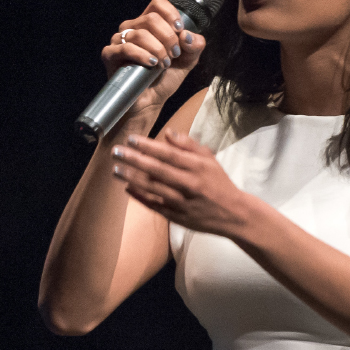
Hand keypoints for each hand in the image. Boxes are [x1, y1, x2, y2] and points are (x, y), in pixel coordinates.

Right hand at [101, 0, 205, 113]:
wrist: (151, 101)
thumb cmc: (165, 78)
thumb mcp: (188, 60)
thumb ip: (195, 45)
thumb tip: (187, 35)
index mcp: (150, 24)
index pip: (157, 4)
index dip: (171, 14)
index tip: (179, 30)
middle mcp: (133, 28)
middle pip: (151, 19)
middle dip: (168, 38)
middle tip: (173, 54)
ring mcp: (120, 40)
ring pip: (140, 34)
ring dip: (158, 50)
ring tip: (163, 64)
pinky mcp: (110, 54)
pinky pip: (125, 48)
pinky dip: (143, 55)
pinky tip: (152, 64)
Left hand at [111, 130, 247, 235]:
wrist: (233, 214)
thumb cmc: (219, 183)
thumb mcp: (209, 160)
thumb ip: (189, 145)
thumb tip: (168, 132)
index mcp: (198, 167)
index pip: (169, 154)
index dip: (149, 146)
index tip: (131, 139)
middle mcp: (189, 183)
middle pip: (157, 170)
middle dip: (134, 160)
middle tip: (116, 151)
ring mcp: (182, 202)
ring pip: (153, 188)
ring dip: (132, 178)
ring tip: (116, 169)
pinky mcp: (177, 217)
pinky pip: (154, 205)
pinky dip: (140, 196)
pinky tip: (127, 188)